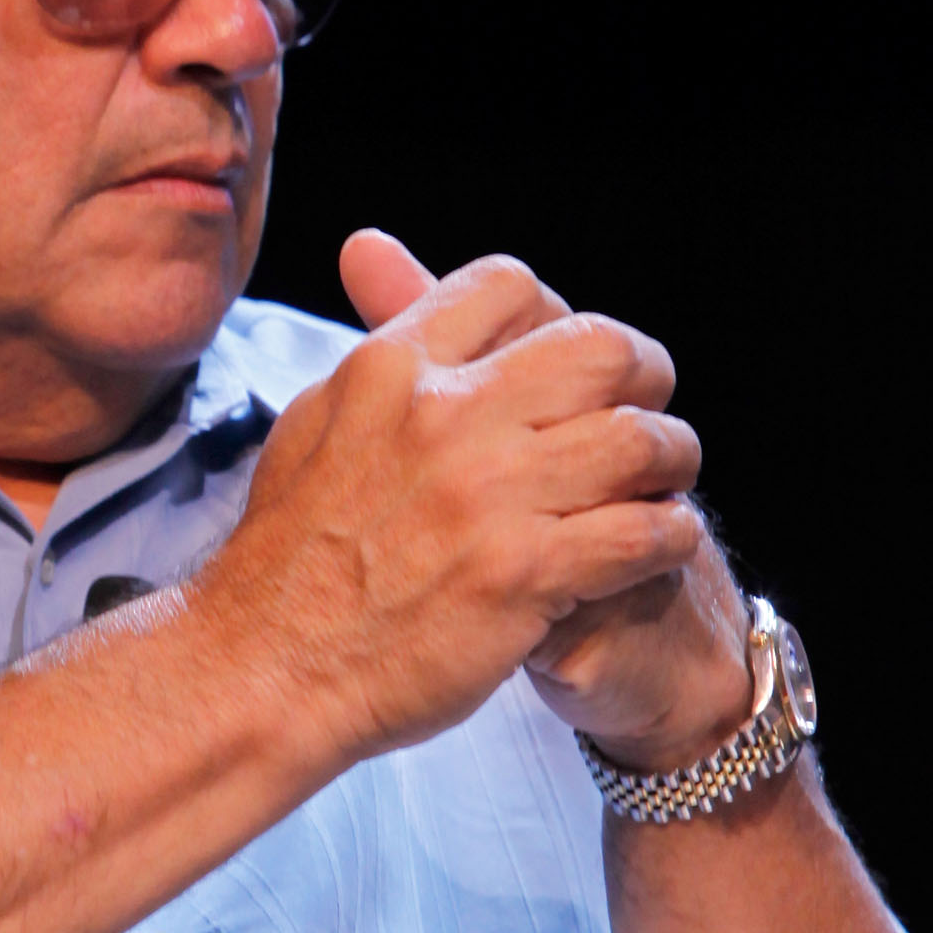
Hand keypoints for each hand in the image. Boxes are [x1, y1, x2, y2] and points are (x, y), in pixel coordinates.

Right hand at [204, 230, 704, 769]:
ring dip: (670, 460)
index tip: (570, 367)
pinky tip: (657, 546)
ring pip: (639, 440)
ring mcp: (488, 495)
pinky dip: (667, 536)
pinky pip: (643, 533)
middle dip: (642, 377)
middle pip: (601, 349)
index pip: (512, 287)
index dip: (558, 316)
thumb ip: (368, 354)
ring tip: (663, 485)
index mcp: (392, 371)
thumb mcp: (309, 426)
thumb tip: (375, 262)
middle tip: (646, 414)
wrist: (262, 671)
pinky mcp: (523, 574)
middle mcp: (446, 417)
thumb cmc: (281, 563)